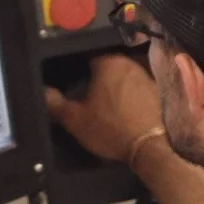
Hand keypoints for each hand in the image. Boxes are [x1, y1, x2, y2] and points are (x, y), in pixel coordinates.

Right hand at [43, 51, 163, 166]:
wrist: (149, 148)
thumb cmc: (110, 129)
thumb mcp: (75, 120)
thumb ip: (55, 103)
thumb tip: (43, 91)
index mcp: (107, 62)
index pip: (87, 55)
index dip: (78, 68)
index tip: (74, 81)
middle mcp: (129, 62)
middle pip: (108, 63)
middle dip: (98, 75)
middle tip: (89, 92)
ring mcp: (147, 75)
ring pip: (125, 74)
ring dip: (116, 83)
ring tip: (108, 101)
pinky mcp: (159, 90)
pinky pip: (139, 86)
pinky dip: (132, 93)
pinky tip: (127, 107)